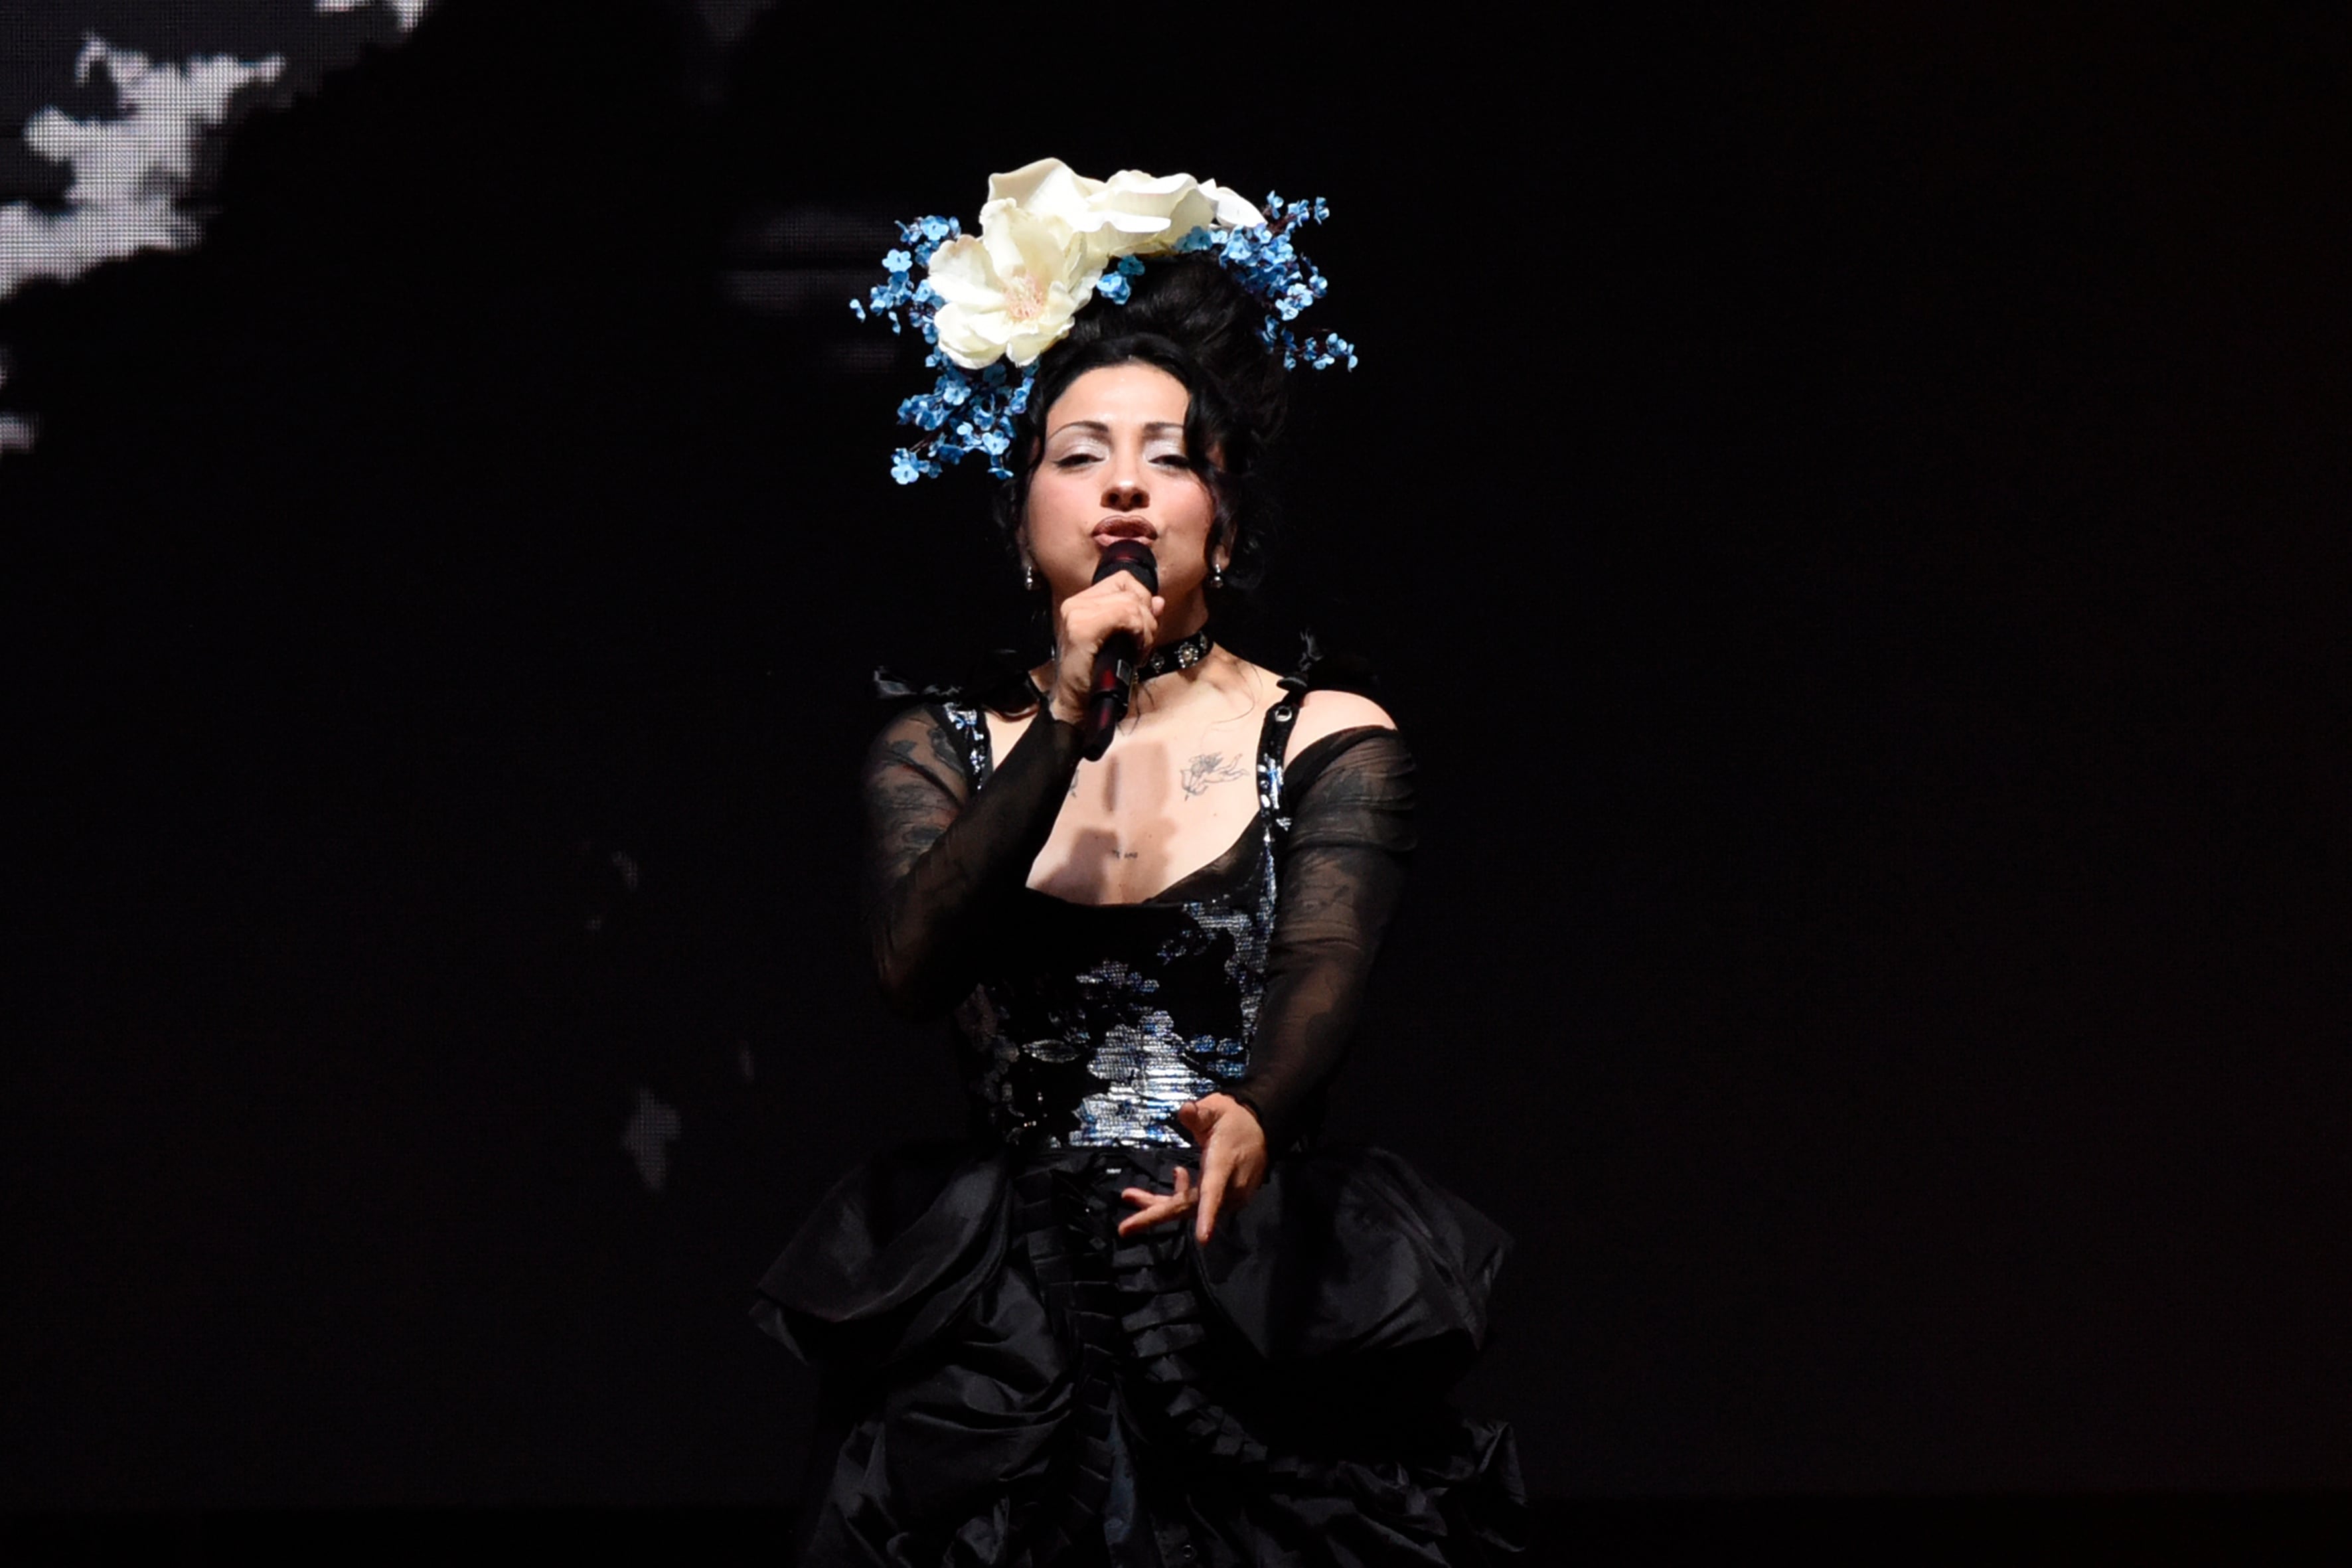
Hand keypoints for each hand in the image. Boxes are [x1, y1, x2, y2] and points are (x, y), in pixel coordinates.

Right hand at [1048, 572, 1163, 726]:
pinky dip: (1139, 633)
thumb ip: (1138, 618)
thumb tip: (1158, 601)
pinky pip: (1125, 616)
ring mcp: (1077, 614)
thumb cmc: (1095, 676)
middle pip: (1130, 590)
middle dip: (1148, 617)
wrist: (1075, 704)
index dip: (1142, 599)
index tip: (1145, 625)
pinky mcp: (1082, 628)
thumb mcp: (1121, 641)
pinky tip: (1136, 652)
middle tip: (1144, 643)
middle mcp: (1076, 603)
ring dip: (1145, 629)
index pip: (1123, 581)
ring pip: (1131, 603)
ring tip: (1139, 650)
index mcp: (1082, 603)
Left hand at [1114, 1093, 1267, 1244]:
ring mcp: (1228, 1197)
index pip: (1214, 1193)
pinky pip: (1196, 1205)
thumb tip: (1185, 1110)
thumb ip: (1199, 1113)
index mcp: (1224, 1164)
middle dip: (1157, 1214)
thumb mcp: (1216, 1109)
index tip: (1202, 1238)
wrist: (1260, 1130)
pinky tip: (1177, 1174)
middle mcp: (1228, 1187)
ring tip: (1132, 1195)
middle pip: (1190, 1208)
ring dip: (1160, 1205)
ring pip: (1189, 1209)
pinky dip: (1179, 1196)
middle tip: (1126, 1227)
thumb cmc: (1234, 1120)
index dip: (1207, 1215)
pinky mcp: (1224, 1200)